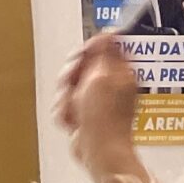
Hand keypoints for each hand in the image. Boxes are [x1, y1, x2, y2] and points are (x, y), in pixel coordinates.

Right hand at [57, 32, 142, 172]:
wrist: (97, 150)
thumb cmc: (103, 119)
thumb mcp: (100, 77)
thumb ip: (102, 53)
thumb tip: (108, 31)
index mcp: (120, 72)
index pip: (100, 47)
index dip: (85, 51)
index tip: (80, 60)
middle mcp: (109, 84)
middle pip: (78, 66)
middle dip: (69, 78)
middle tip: (73, 87)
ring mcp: (95, 99)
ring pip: (67, 86)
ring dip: (65, 99)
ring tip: (74, 110)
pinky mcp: (84, 113)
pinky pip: (64, 104)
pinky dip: (64, 113)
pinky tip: (73, 120)